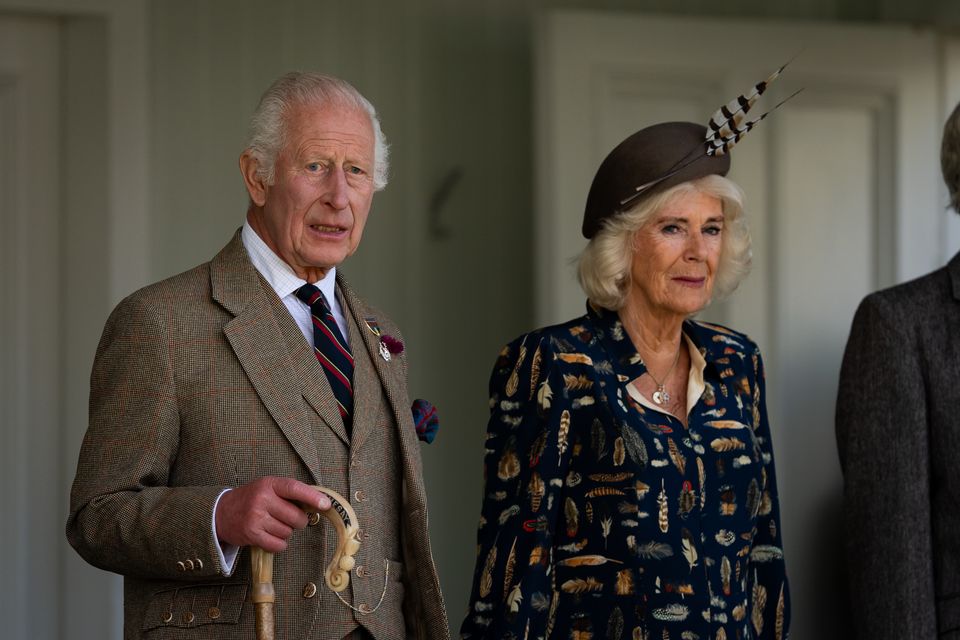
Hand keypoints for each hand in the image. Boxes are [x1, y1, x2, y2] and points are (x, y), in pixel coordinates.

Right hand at [215, 477, 330, 552]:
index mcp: (269, 484)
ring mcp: (256, 518)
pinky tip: (270, 536)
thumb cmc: (251, 499)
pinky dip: (279, 544)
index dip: (312, 497)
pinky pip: (278, 545)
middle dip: (298, 521)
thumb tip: (319, 504)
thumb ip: (289, 493)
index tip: (326, 505)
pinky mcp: (252, 535)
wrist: (221, 513)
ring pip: (288, 532)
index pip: (294, 489)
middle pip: (296, 517)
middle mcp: (262, 500)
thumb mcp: (268, 488)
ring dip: (285, 532)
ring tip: (272, 525)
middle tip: (289, 519)